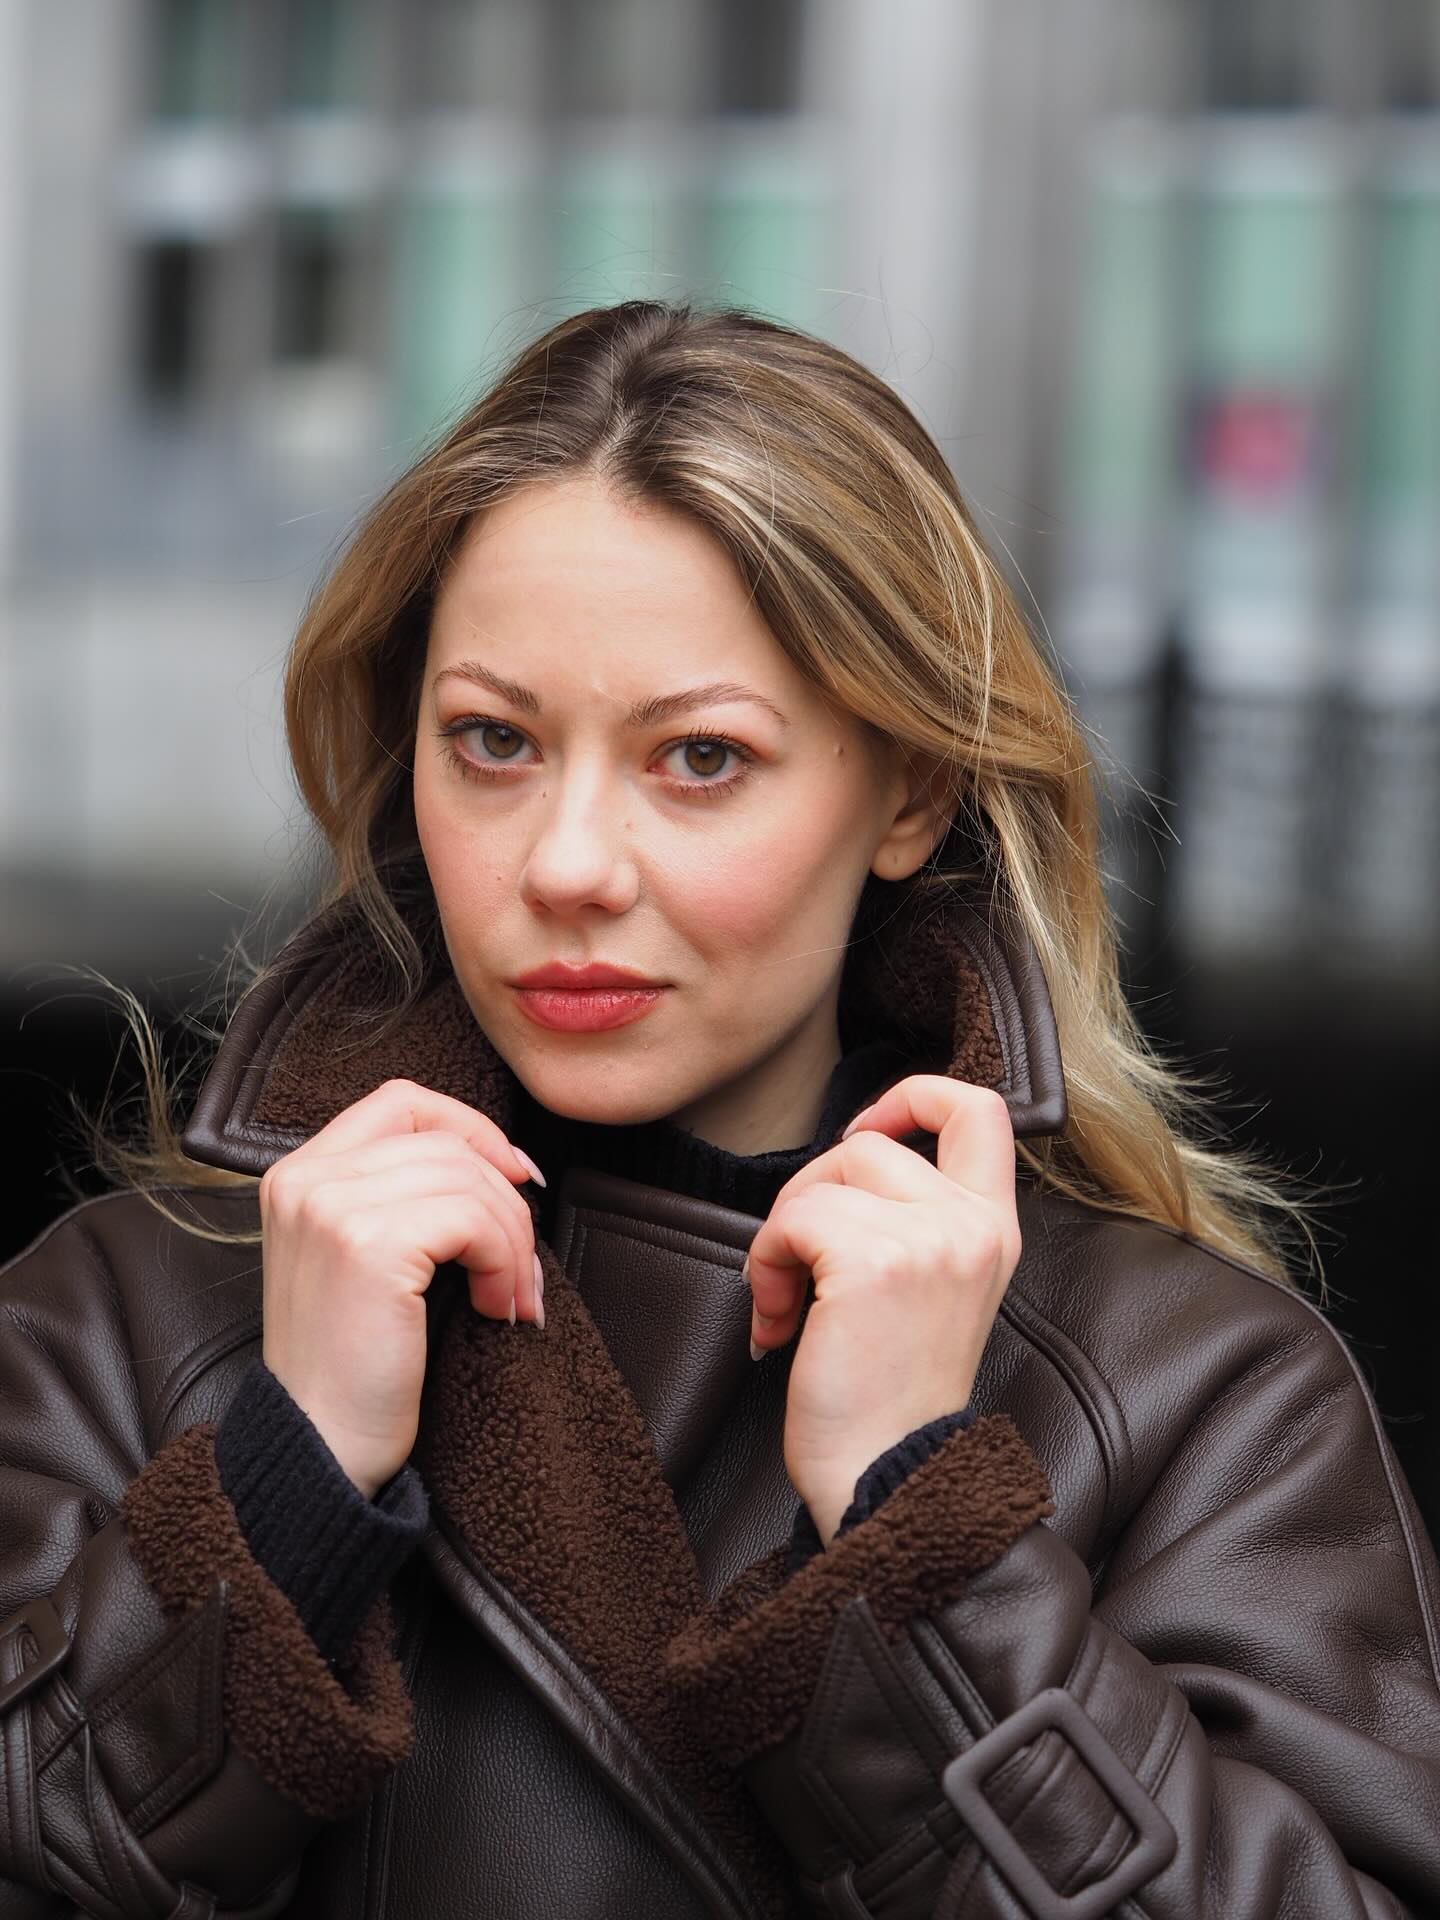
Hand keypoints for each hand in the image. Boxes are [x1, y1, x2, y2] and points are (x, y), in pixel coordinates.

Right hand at [258, 1078, 544, 1498]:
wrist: (320, 1449)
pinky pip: (474, 1220)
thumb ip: (400, 1196)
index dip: (471, 1129)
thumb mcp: (361, 1258)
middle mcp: (305, 1179)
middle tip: (522, 1270)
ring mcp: (331, 1207)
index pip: (402, 1102)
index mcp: (298, 1174)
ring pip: (469, 1180)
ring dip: (512, 1241)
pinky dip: (505, 1263)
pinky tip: (498, 1308)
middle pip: (447, 1144)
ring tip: (511, 1296)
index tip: (515, 1176)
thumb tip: (501, 1163)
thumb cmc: (352, 1366)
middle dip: (505, 1203)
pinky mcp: (368, 1244)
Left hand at [745, 1075, 1020, 1543]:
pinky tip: (781, 1319)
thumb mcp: (933, 1290)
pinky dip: (767, 1263)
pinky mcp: (874, 1262)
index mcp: (994, 1229)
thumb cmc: (890, 1398)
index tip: (864, 1136)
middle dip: (814, 1190)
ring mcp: (929, 1240)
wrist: (884, 1479)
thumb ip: (918, 1219)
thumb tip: (850, 1154)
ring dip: (784, 1235)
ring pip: (825, 1176)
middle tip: (802, 1260)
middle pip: (871, 1141)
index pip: (980, 1107)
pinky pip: (793, 1217)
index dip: (912, 1095)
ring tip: (791, 1302)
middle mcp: (973, 1227)